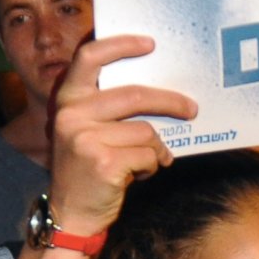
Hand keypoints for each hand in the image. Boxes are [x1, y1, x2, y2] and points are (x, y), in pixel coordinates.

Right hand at [47, 36, 193, 235]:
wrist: (70, 214)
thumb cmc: (87, 168)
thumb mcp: (86, 129)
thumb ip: (108, 106)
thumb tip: (157, 88)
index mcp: (67, 100)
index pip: (90, 57)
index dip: (121, 45)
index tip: (149, 44)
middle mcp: (72, 115)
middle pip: (135, 95)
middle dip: (171, 102)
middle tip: (192, 109)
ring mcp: (86, 139)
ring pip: (146, 131)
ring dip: (157, 148)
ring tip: (150, 160)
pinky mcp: (104, 163)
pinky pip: (148, 155)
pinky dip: (152, 165)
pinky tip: (139, 174)